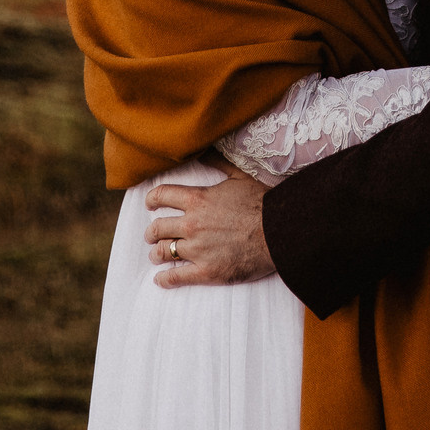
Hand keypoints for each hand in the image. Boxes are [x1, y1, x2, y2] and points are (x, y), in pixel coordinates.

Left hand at [144, 169, 273, 286]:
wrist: (279, 232)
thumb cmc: (262, 203)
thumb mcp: (239, 176)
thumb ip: (218, 163)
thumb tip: (204, 151)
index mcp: (197, 199)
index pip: (162, 196)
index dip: (152, 200)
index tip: (150, 204)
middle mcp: (192, 224)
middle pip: (158, 228)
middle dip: (152, 232)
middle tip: (152, 234)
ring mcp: (197, 249)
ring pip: (163, 252)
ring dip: (156, 253)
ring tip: (156, 255)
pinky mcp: (206, 271)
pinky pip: (176, 276)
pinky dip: (164, 279)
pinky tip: (160, 279)